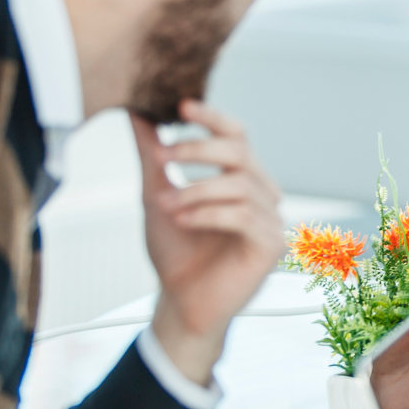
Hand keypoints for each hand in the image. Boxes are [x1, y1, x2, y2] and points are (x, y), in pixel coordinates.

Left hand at [132, 100, 285, 382]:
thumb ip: (151, 157)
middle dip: (198, 149)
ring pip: (238, 185)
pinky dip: (208, 214)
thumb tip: (137, 114)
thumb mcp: (155, 196)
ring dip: (194, 191)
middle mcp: (261, 194)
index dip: (212, 118)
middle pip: (240, 151)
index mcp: (240, 178)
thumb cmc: (175, 252)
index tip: (180, 107)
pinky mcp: (272, 245)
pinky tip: (183, 221)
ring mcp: (271, 219)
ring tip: (166, 206)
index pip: (236, 135)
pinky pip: (243, 217)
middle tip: (162, 157)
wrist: (180, 302)